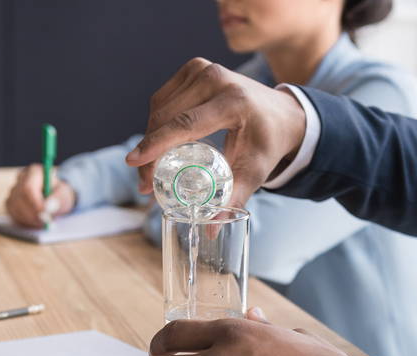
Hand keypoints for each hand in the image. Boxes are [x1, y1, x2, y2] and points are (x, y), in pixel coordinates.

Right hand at [4, 164, 76, 227]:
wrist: (56, 197)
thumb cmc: (60, 194)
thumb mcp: (65, 195)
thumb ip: (58, 199)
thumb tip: (48, 208)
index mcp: (34, 171)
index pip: (28, 188)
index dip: (35, 205)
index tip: (46, 217)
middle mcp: (21, 178)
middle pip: (20, 198)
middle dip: (33, 214)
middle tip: (46, 224)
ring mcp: (13, 189)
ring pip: (14, 206)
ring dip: (29, 218)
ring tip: (43, 223)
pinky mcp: (10, 201)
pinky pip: (12, 212)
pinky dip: (23, 220)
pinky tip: (35, 222)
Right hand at [125, 58, 306, 207]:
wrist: (282, 113)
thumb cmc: (268, 143)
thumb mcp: (256, 171)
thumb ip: (234, 197)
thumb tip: (210, 228)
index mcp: (234, 100)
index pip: (186, 123)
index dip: (156, 144)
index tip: (134, 162)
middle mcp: (216, 78)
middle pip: (168, 116)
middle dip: (150, 151)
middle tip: (145, 183)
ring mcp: (203, 68)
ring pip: (160, 107)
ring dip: (150, 137)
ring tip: (150, 170)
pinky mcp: (194, 68)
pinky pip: (163, 98)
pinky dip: (157, 122)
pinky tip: (159, 145)